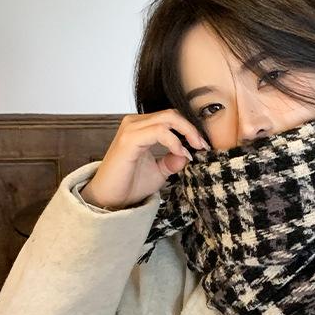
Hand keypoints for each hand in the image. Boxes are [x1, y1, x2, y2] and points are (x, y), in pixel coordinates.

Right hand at [79, 109, 209, 208]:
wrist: (111, 200)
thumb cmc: (130, 184)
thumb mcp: (160, 171)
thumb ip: (173, 160)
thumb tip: (188, 153)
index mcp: (142, 127)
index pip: (172, 117)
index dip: (191, 129)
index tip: (203, 145)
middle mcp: (135, 123)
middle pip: (172, 114)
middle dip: (192, 129)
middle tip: (203, 145)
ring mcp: (131, 129)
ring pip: (167, 118)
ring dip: (186, 132)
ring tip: (195, 149)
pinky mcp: (128, 139)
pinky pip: (158, 131)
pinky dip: (174, 141)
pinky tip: (181, 153)